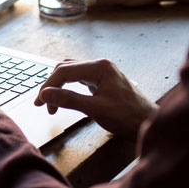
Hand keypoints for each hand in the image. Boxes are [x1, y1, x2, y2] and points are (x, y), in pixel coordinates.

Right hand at [34, 59, 156, 140]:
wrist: (148, 123)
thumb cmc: (128, 117)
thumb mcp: (95, 109)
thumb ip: (69, 100)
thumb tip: (46, 94)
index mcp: (99, 67)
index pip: (65, 71)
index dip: (49, 86)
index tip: (40, 102)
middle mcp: (100, 65)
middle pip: (66, 68)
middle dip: (52, 85)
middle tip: (42, 104)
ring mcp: (101, 72)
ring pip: (71, 72)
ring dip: (59, 86)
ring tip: (51, 103)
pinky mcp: (102, 81)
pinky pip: (79, 78)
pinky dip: (68, 87)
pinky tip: (64, 97)